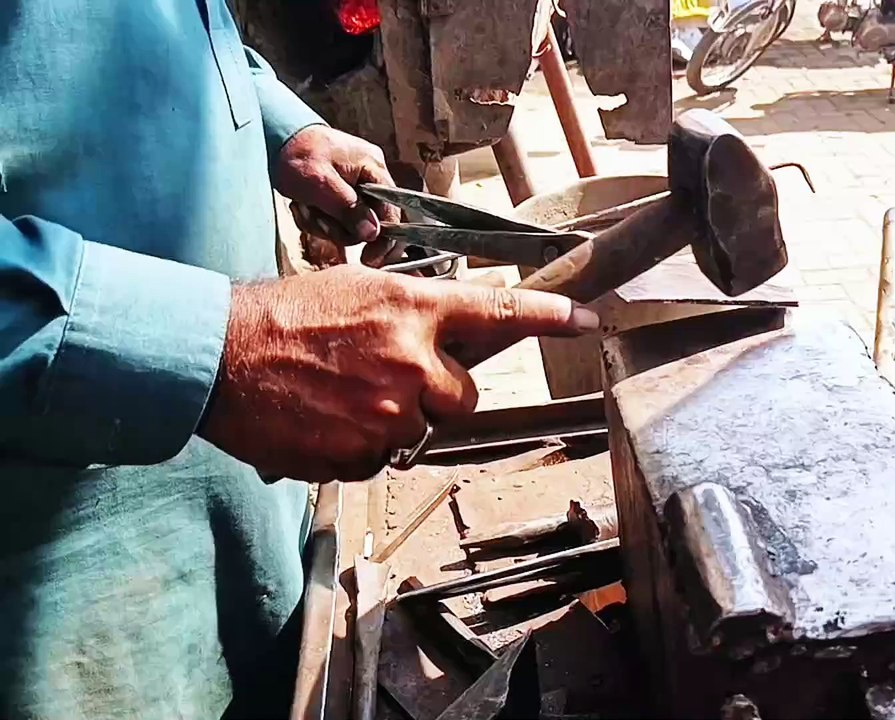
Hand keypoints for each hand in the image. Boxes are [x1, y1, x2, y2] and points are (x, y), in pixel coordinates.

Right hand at [198, 266, 597, 481]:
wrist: (218, 357)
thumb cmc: (282, 316)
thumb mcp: (355, 291)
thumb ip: (410, 315)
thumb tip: (443, 342)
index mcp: (412, 307)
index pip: (499, 311)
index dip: (550, 315)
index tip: (588, 319)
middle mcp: (412, 358)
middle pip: (465, 395)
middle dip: (437, 392)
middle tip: (386, 377)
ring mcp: (390, 409)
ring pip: (422, 429)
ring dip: (394, 419)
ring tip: (341, 395)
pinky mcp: (363, 451)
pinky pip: (384, 457)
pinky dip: (362, 446)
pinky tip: (326, 420)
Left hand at [275, 125, 403, 265]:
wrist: (271, 134)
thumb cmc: (296, 152)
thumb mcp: (321, 184)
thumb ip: (349, 209)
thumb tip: (373, 233)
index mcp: (373, 169)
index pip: (392, 212)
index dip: (384, 240)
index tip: (370, 260)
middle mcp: (370, 177)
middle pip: (369, 222)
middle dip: (340, 228)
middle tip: (317, 220)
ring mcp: (355, 185)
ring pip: (349, 223)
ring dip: (324, 223)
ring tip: (304, 208)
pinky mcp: (339, 192)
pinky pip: (336, 217)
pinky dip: (317, 218)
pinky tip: (302, 205)